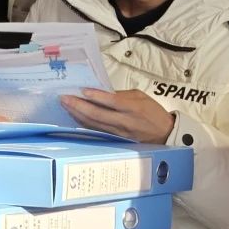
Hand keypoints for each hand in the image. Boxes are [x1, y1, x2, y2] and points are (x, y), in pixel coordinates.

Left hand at [60, 89, 175, 142]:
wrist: (163, 133)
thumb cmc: (152, 112)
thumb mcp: (140, 97)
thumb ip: (121, 95)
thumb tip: (101, 93)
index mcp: (133, 107)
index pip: (112, 101)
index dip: (96, 96)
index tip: (81, 90)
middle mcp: (124, 121)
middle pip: (98, 114)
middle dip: (79, 106)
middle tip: (64, 98)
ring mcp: (118, 132)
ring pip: (94, 124)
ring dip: (77, 114)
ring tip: (65, 105)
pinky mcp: (114, 139)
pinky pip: (96, 130)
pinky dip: (83, 123)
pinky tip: (74, 116)